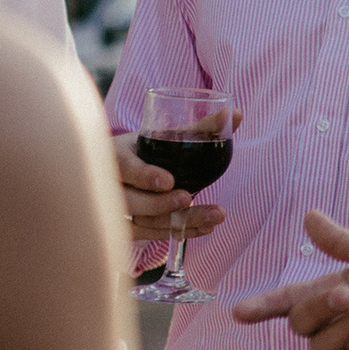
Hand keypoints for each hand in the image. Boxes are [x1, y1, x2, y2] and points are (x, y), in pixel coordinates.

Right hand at [115, 129, 226, 247]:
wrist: (117, 170)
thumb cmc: (144, 149)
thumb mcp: (161, 135)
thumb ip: (198, 128)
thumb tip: (235, 114)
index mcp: (116, 155)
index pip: (125, 167)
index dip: (144, 176)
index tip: (168, 181)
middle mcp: (113, 185)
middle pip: (132, 201)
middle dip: (161, 204)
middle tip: (188, 199)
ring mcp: (118, 210)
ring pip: (144, 222)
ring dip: (180, 222)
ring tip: (213, 218)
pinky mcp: (128, 228)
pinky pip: (152, 235)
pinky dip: (179, 232)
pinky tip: (204, 229)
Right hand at [233, 209, 348, 349]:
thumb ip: (341, 242)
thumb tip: (309, 216)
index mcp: (331, 292)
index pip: (287, 301)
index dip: (262, 306)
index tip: (238, 312)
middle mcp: (334, 323)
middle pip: (300, 323)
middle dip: (320, 309)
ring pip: (322, 347)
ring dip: (348, 328)